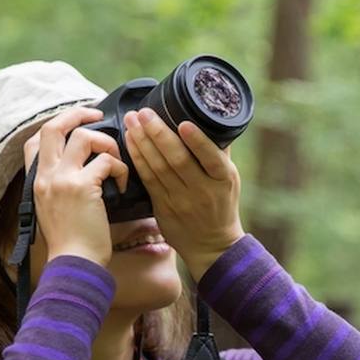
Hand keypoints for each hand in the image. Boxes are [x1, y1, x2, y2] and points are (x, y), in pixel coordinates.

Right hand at [22, 106, 128, 267]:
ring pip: (84, 136)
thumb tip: (83, 170)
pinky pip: (106, 161)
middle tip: (98, 115)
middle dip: (78, 114)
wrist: (74, 264)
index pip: (35, 140)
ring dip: (106, 144)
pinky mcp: (83, 187)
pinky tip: (122, 185)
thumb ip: (59, 187)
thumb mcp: (53, 210)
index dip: (56, 124)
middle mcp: (46, 176)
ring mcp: (62, 180)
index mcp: (37, 181)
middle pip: (53, 127)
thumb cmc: (71, 243)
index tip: (77, 124)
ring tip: (115, 162)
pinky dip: (120, 169)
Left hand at [122, 107, 244, 278]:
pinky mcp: (163, 207)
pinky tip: (130, 142)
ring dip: (142, 142)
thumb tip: (210, 119)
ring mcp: (181, 201)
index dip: (197, 141)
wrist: (212, 245)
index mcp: (223, 180)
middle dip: (158, 134)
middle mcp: (203, 191)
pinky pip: (147, 180)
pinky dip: (138, 159)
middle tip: (144, 113)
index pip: (211, 158)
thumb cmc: (222, 206)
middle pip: (178, 160)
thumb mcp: (230, 180)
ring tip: (132, 121)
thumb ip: (219, 153)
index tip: (183, 123)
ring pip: (158, 168)